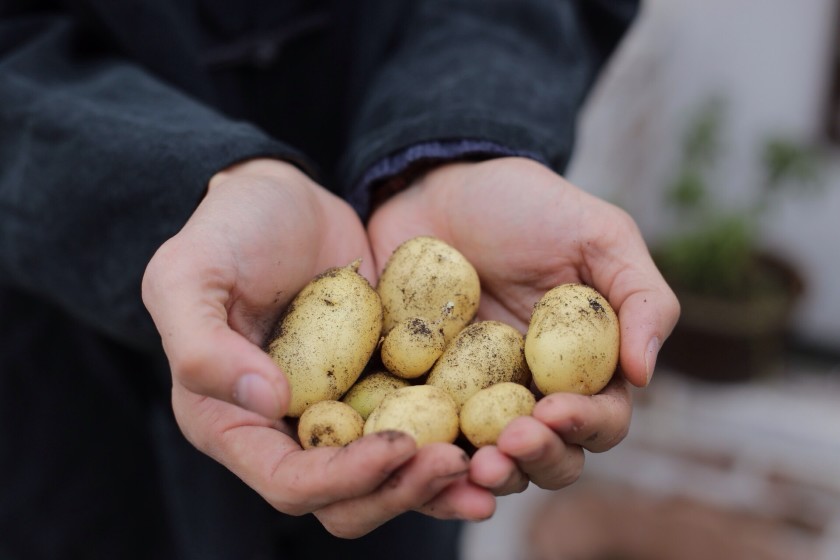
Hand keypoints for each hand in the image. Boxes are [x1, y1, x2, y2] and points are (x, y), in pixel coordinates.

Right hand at [142, 159, 493, 536]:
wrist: (282, 199)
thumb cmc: (226, 232)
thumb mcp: (188, 276)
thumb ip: (203, 346)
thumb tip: (268, 402)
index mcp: (232, 424)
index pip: (289, 482)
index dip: (343, 479)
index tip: (398, 447)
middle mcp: (289, 433)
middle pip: (348, 500)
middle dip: (401, 491)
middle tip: (455, 462)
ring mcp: (341, 413)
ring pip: (392, 476)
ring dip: (438, 481)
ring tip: (492, 464)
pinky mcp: (383, 386)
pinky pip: (420, 427)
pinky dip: (455, 439)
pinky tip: (498, 430)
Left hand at [367, 157, 680, 494]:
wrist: (435, 184)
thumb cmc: (525, 205)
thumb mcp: (597, 234)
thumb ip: (639, 296)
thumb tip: (646, 374)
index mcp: (582, 366)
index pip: (601, 418)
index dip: (585, 425)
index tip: (555, 410)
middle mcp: (531, 393)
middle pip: (549, 456)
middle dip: (536, 460)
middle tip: (509, 444)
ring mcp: (473, 399)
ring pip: (491, 462)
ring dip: (487, 474)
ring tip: (471, 466)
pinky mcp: (420, 395)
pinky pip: (427, 441)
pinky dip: (427, 462)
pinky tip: (418, 457)